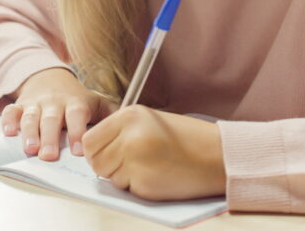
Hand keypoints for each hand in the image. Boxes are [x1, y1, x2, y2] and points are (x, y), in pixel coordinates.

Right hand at [1, 68, 116, 160]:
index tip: (78, 150)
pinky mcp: (20, 105)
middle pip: (52, 118)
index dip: (77, 131)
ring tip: (30, 148)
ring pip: (31, 116)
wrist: (49, 78)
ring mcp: (36, 103)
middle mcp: (54, 102)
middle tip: (49, 156)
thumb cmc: (76, 99)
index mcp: (75, 102)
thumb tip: (128, 125)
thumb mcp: (96, 101)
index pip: (77, 115)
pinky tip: (8, 131)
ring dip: (29, 132)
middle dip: (50, 137)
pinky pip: (11, 111)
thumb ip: (112, 113)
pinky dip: (8, 120)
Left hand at [83, 105, 225, 200]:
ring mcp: (136, 160)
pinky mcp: (144, 183)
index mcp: (129, 116)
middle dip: (106, 166)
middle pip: (94, 160)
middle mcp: (129, 136)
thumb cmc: (184, 138)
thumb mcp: (149, 120)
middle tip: (127, 163)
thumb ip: (120, 130)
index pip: (89, 139)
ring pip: (108, 176)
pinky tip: (156, 175)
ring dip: (121, 177)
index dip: (95, 151)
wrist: (215, 156)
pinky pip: (126, 188)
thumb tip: (91, 149)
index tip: (106, 153)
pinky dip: (136, 186)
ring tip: (146, 166)